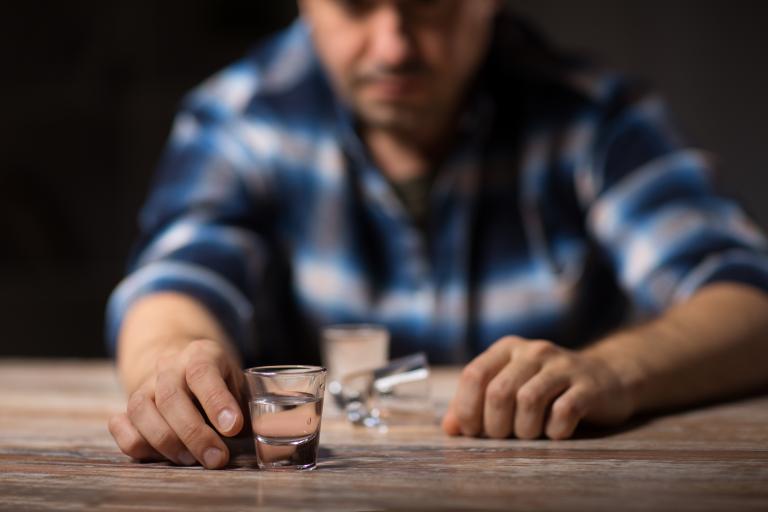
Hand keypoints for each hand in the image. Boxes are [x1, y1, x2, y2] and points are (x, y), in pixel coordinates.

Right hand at [108, 339, 244, 468]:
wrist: (179, 360)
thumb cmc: (218, 379)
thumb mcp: (237, 381)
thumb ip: (245, 404)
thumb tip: (261, 432)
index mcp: (201, 354)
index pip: (203, 372)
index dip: (217, 401)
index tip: (233, 427)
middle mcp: (169, 366)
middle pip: (171, 397)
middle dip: (195, 434)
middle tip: (217, 458)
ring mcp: (145, 385)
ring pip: (142, 411)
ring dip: (167, 442)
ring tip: (192, 461)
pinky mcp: (128, 406)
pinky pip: (121, 425)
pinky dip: (136, 443)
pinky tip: (160, 455)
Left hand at [442, 336, 634, 439]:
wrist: (607, 376)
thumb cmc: (547, 388)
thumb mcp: (510, 387)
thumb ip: (477, 404)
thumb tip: (450, 428)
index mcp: (507, 349)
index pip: (473, 375)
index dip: (466, 408)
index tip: (471, 431)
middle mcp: (532, 351)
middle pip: (498, 392)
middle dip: (495, 425)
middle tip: (503, 437)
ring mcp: (562, 366)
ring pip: (529, 400)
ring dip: (524, 429)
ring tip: (529, 435)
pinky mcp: (588, 386)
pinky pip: (564, 411)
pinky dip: (554, 429)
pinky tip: (555, 432)